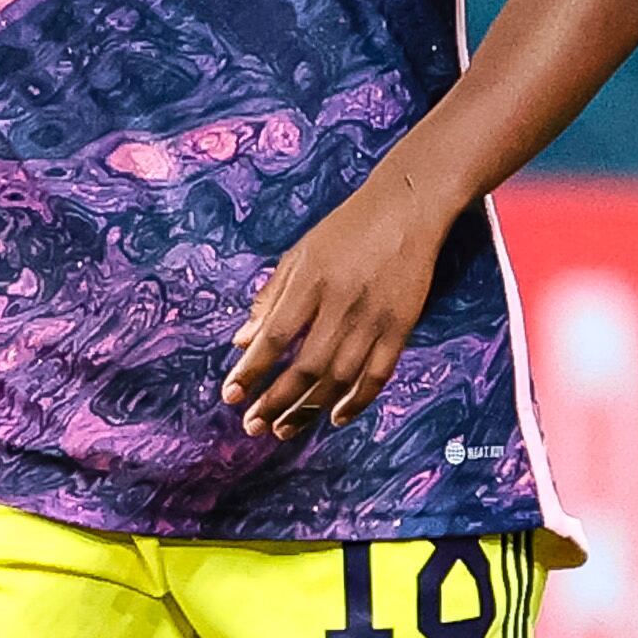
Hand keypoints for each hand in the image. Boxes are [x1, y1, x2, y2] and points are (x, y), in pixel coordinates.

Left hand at [223, 175, 450, 437]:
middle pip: (305, 367)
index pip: (274, 336)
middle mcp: (342, 304)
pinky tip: (336, 417)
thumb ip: (270, 297)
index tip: (230, 396)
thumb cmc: (346, 229)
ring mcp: (375, 318)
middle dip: (275, 402)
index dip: (251, 371)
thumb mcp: (300, 254)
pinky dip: (357, 401)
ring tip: (284, 429)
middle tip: (252, 426)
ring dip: (309, 409)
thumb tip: (242, 342)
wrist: (407, 207)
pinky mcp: (402, 326)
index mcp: (311, 281)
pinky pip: (378, 374)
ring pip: (339, 378)